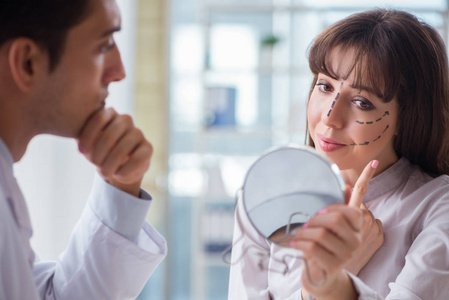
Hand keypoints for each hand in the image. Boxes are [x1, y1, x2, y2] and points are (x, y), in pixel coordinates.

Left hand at [77, 108, 152, 196]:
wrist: (118, 168)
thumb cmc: (98, 151)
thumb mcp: (87, 143)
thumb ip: (80, 135)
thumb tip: (73, 132)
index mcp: (109, 113)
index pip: (99, 118)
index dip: (89, 136)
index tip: (81, 152)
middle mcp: (125, 120)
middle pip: (109, 134)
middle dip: (99, 153)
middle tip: (93, 164)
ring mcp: (138, 133)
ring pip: (123, 148)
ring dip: (111, 164)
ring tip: (104, 173)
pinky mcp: (148, 148)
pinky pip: (138, 158)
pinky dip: (126, 169)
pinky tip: (118, 175)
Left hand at [291, 160, 377, 299]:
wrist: (320, 275)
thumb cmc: (323, 245)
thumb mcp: (329, 225)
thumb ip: (338, 206)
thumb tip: (346, 185)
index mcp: (356, 228)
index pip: (356, 210)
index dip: (334, 206)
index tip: (319, 210)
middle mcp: (355, 241)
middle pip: (336, 220)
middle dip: (315, 219)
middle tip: (306, 223)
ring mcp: (346, 255)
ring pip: (321, 234)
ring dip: (304, 232)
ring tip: (298, 234)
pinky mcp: (333, 266)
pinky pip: (313, 247)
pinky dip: (300, 243)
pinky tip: (296, 243)